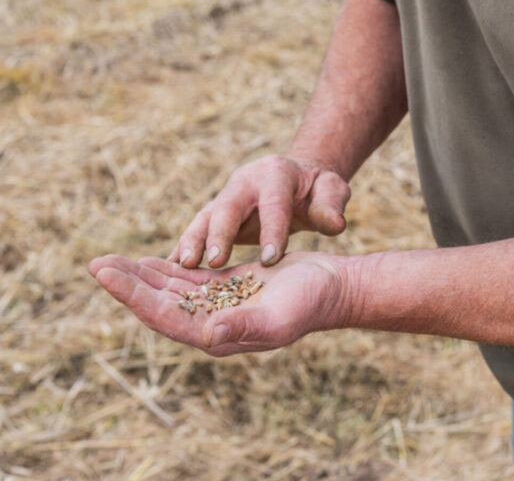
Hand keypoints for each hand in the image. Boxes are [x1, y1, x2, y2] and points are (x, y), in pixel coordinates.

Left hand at [89, 252, 351, 355]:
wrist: (334, 289)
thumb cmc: (311, 303)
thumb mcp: (278, 317)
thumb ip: (242, 328)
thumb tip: (205, 335)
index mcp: (217, 334)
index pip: (163, 315)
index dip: (132, 295)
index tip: (105, 275)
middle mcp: (212, 324)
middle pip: (159, 303)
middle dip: (127, 283)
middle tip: (95, 264)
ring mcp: (219, 306)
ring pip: (170, 290)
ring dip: (141, 275)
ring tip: (112, 262)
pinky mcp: (230, 288)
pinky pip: (190, 280)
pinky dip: (168, 270)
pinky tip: (152, 261)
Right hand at [168, 155, 350, 268]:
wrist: (297, 178)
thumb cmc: (317, 189)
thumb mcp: (331, 191)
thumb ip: (331, 205)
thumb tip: (336, 224)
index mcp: (276, 174)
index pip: (274, 203)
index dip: (272, 230)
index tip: (271, 260)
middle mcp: (245, 181)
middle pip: (228, 206)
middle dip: (219, 233)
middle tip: (213, 262)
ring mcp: (226, 196)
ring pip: (204, 217)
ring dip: (192, 241)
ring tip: (181, 267)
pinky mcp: (214, 213)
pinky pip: (195, 232)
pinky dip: (182, 249)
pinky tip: (167, 271)